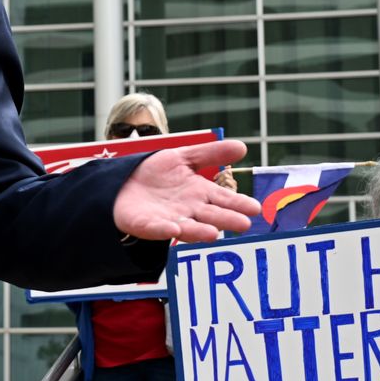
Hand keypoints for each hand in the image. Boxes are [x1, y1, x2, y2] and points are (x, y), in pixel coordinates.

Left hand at [113, 140, 260, 242]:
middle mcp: (189, 210)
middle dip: (226, 219)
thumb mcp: (184, 157)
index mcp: (200, 193)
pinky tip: (172, 230)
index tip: (255, 208)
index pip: (224, 199)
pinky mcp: (147, 225)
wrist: (123, 183)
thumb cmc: (158, 174)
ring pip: (187, 226)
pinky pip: (156, 228)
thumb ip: (210, 153)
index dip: (239, 203)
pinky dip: (164, 230)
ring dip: (199, 231)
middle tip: (244, 224)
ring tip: (213, 234)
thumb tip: (243, 147)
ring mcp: (169, 219)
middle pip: (211, 215)